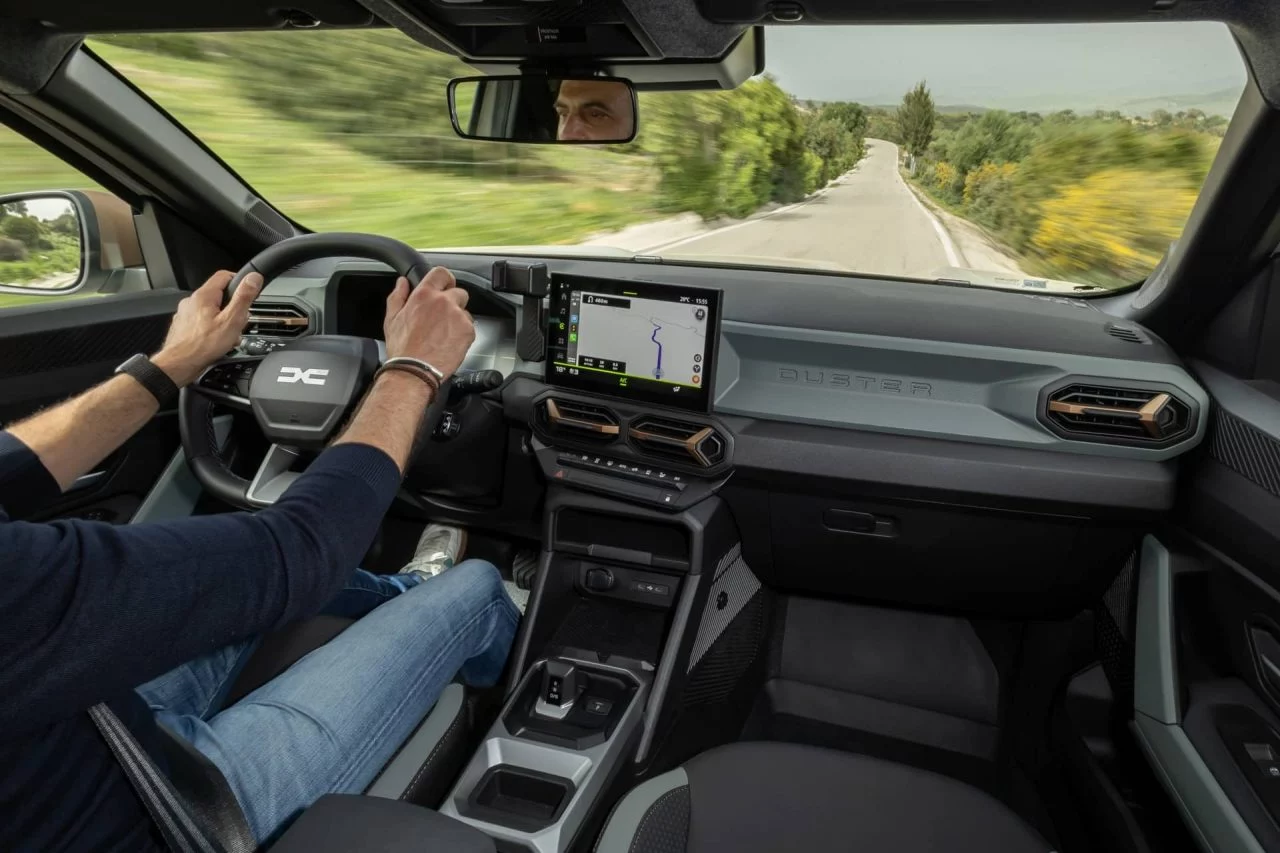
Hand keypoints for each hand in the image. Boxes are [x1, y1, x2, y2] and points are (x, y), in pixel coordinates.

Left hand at [153, 270, 261, 385]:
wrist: (179, 365)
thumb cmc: (203, 346)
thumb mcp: (231, 321)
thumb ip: (243, 298)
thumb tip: (253, 278)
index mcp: (204, 296)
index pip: (224, 276)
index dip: (238, 281)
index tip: (247, 291)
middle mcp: (191, 302)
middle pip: (218, 296)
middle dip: (232, 308)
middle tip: (238, 322)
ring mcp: (185, 314)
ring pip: (210, 310)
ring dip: (222, 320)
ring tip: (227, 336)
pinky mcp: (183, 326)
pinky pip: (201, 321)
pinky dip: (211, 329)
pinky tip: (215, 341)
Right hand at [383, 267, 474, 379]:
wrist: (415, 371)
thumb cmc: (403, 348)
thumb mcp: (392, 319)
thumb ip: (398, 296)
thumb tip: (402, 282)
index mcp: (424, 295)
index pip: (442, 273)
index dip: (445, 279)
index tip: (445, 285)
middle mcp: (444, 302)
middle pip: (458, 292)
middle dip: (453, 302)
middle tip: (443, 317)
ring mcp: (458, 316)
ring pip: (465, 311)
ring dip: (458, 319)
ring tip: (444, 334)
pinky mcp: (468, 331)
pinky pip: (469, 327)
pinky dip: (462, 333)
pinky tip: (449, 342)